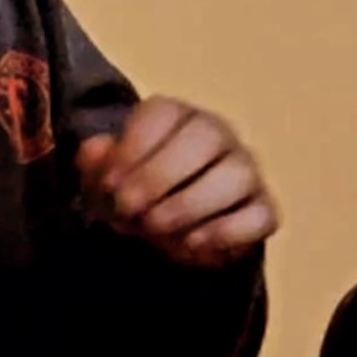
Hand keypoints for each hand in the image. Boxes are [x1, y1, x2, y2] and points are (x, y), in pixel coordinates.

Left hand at [76, 96, 277, 266]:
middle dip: (160, 175)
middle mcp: (219, 136)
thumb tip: (95, 151)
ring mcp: (245, 172)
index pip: (165, 113)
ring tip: (155, 228)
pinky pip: (260, 215)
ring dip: (191, 204)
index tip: (108, 183)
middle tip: (128, 208)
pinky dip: (228, 231)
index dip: (133, 147)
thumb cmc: (140, 194)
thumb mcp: (108, 179)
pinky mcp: (262, 211)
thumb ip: (96, 163)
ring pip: (237, 175)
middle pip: (207, 136)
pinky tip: (193, 244)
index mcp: (179, 117)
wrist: (171, 232)